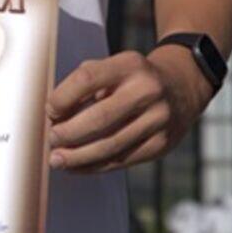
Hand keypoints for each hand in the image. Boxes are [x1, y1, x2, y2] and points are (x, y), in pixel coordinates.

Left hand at [46, 48, 211, 173]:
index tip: (49, 110)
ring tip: (57, 159)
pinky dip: (95, 166)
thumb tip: (53, 116)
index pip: (88, 79)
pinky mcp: (162, 144)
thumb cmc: (131, 79)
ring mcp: (159, 120)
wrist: (182, 87)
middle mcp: (148, 91)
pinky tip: (77, 167)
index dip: (63, 97)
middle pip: (100, 118)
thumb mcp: (111, 68)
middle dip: (69, 133)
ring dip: (78, 156)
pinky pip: (123, 160)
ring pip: (111, 145)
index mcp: (129, 65)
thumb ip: (83, 85)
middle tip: (51, 139)